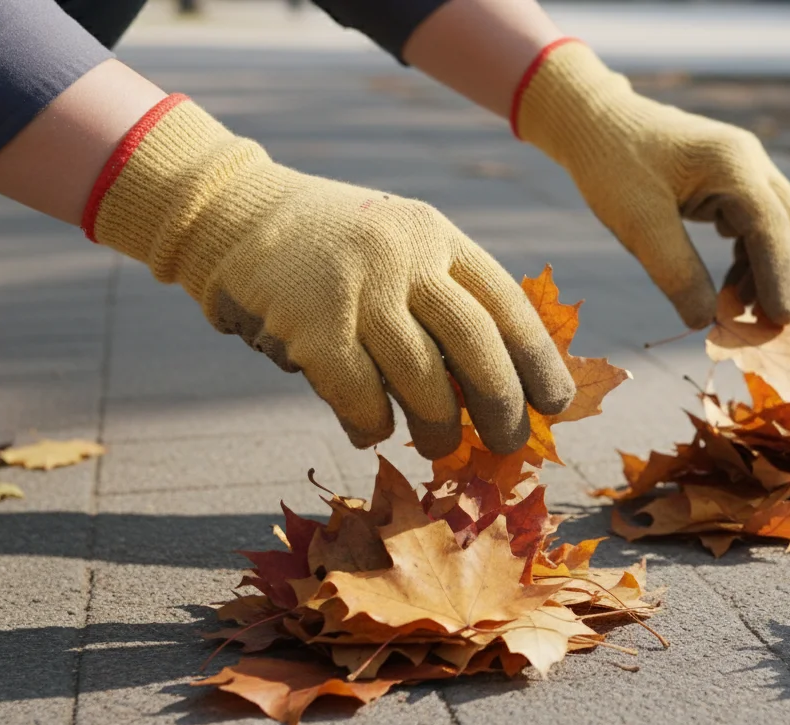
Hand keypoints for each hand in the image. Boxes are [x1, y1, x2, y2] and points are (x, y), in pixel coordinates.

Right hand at [86, 95, 573, 457]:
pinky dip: (374, 424)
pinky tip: (373, 429)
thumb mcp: (402, 247)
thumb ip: (446, 296)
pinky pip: (361, 397)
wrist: (234, 213)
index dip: (539, 360)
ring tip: (441, 445)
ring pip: (424, 380)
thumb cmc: (333, 250)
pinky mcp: (310, 326)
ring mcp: (358, 290)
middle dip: (501, 404)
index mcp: (439, 237)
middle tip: (509, 443)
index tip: (555, 404)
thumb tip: (502, 385)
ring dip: (439, 427)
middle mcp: (406, 258)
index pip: (507, 304)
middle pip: (477, 345)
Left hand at [514, 40, 789, 327]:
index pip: (771, 226)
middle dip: (785, 278)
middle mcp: (749, 161)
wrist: (595, 122)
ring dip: (768, 273)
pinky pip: (757, 226)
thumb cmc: (612, 166)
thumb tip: (708, 322)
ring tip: (744, 315)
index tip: (781, 321)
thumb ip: (675, 272)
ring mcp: (744, 168)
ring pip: (778, 228)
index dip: (780, 277)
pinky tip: (731, 290)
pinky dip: (751, 261)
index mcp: (732, 163)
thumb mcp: (638, 224)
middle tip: (771, 329)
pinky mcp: (732, 181)